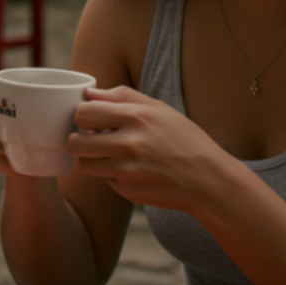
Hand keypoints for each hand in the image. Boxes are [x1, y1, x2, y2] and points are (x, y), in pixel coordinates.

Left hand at [68, 86, 237, 211]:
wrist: (209, 181)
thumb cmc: (185, 140)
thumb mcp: (160, 109)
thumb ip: (122, 96)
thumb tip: (89, 94)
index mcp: (136, 117)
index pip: (83, 113)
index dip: (83, 115)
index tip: (92, 119)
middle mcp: (129, 144)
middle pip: (75, 141)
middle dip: (79, 138)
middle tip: (93, 138)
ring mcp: (127, 171)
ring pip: (84, 164)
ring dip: (92, 158)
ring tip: (110, 154)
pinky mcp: (128, 191)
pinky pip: (104, 180)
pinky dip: (111, 174)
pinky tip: (130, 170)